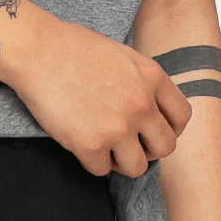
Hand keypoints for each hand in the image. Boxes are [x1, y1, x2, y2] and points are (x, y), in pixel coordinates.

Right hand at [4, 10, 191, 177]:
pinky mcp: (90, 144)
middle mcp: (141, 105)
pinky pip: (101, 170)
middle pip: (165, 147)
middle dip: (148, 150)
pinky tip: (83, 145)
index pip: (181, 118)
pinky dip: (93, 162)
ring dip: (123, 162)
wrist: (39, 52)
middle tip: (130, 145)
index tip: (151, 132)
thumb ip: (143, 82)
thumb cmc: (74, 49)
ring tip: (107, 150)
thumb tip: (151, 109)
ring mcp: (117, 127)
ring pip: (138, 167)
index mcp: (152, 78)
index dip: (168, 129)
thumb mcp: (124, 57)